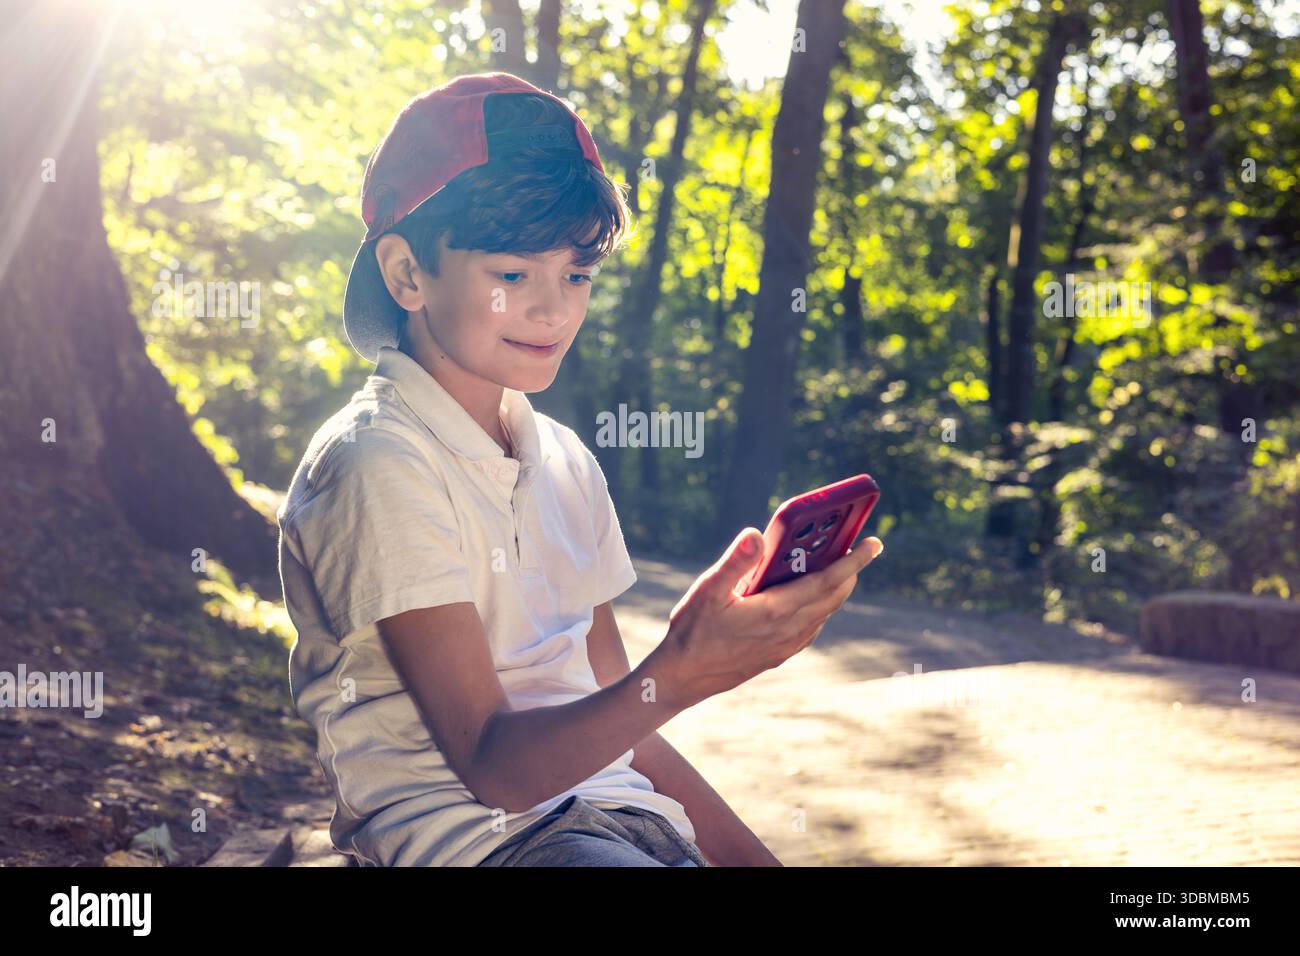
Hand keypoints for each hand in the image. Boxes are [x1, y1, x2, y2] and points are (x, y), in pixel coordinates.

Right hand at [650, 527, 883, 708]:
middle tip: (855, 547)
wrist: (683, 678)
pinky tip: (807, 599)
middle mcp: (788, 630)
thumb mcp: (708, 590)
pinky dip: (820, 607)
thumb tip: (757, 534)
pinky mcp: (778, 654)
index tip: (874, 545)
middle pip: (833, 596)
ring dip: (835, 589)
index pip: (827, 581)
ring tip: (835, 567)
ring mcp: (785, 645)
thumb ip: (736, 562)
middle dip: (849, 571)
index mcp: (777, 610)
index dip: (854, 561)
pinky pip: (811, 627)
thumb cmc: (693, 632)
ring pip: (824, 612)